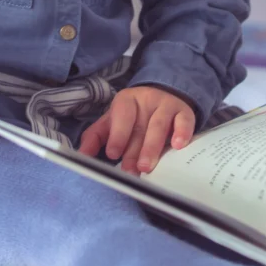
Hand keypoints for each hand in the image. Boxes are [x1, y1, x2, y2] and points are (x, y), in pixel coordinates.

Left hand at [78, 85, 195, 175]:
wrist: (164, 95)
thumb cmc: (134, 115)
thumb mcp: (113, 121)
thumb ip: (96, 137)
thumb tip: (80, 155)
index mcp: (126, 100)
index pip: (121, 114)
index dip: (117, 134)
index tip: (112, 154)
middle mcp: (147, 100)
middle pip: (140, 125)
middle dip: (134, 150)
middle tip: (129, 171)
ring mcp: (166, 104)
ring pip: (159, 124)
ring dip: (152, 146)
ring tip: (146, 167)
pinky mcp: (184, 112)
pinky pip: (185, 120)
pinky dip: (181, 132)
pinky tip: (177, 145)